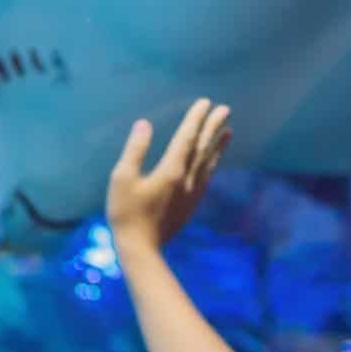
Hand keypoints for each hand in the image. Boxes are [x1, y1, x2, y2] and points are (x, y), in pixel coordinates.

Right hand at [106, 98, 230, 253]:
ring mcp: (191, 194)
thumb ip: (135, 150)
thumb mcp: (121, 178)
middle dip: (213, 127)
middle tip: (225, 109)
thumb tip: (145, 124)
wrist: (141, 249)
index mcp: (170, 171)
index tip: (205, 102)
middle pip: (203, 148)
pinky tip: (214, 162)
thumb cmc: (125, 213)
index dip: (195, 119)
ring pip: (209, 163)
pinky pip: (206, 179)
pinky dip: (212, 165)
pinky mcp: (190, 206)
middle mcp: (186, 180)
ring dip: (218, 146)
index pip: (186, 138)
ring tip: (229, 131)